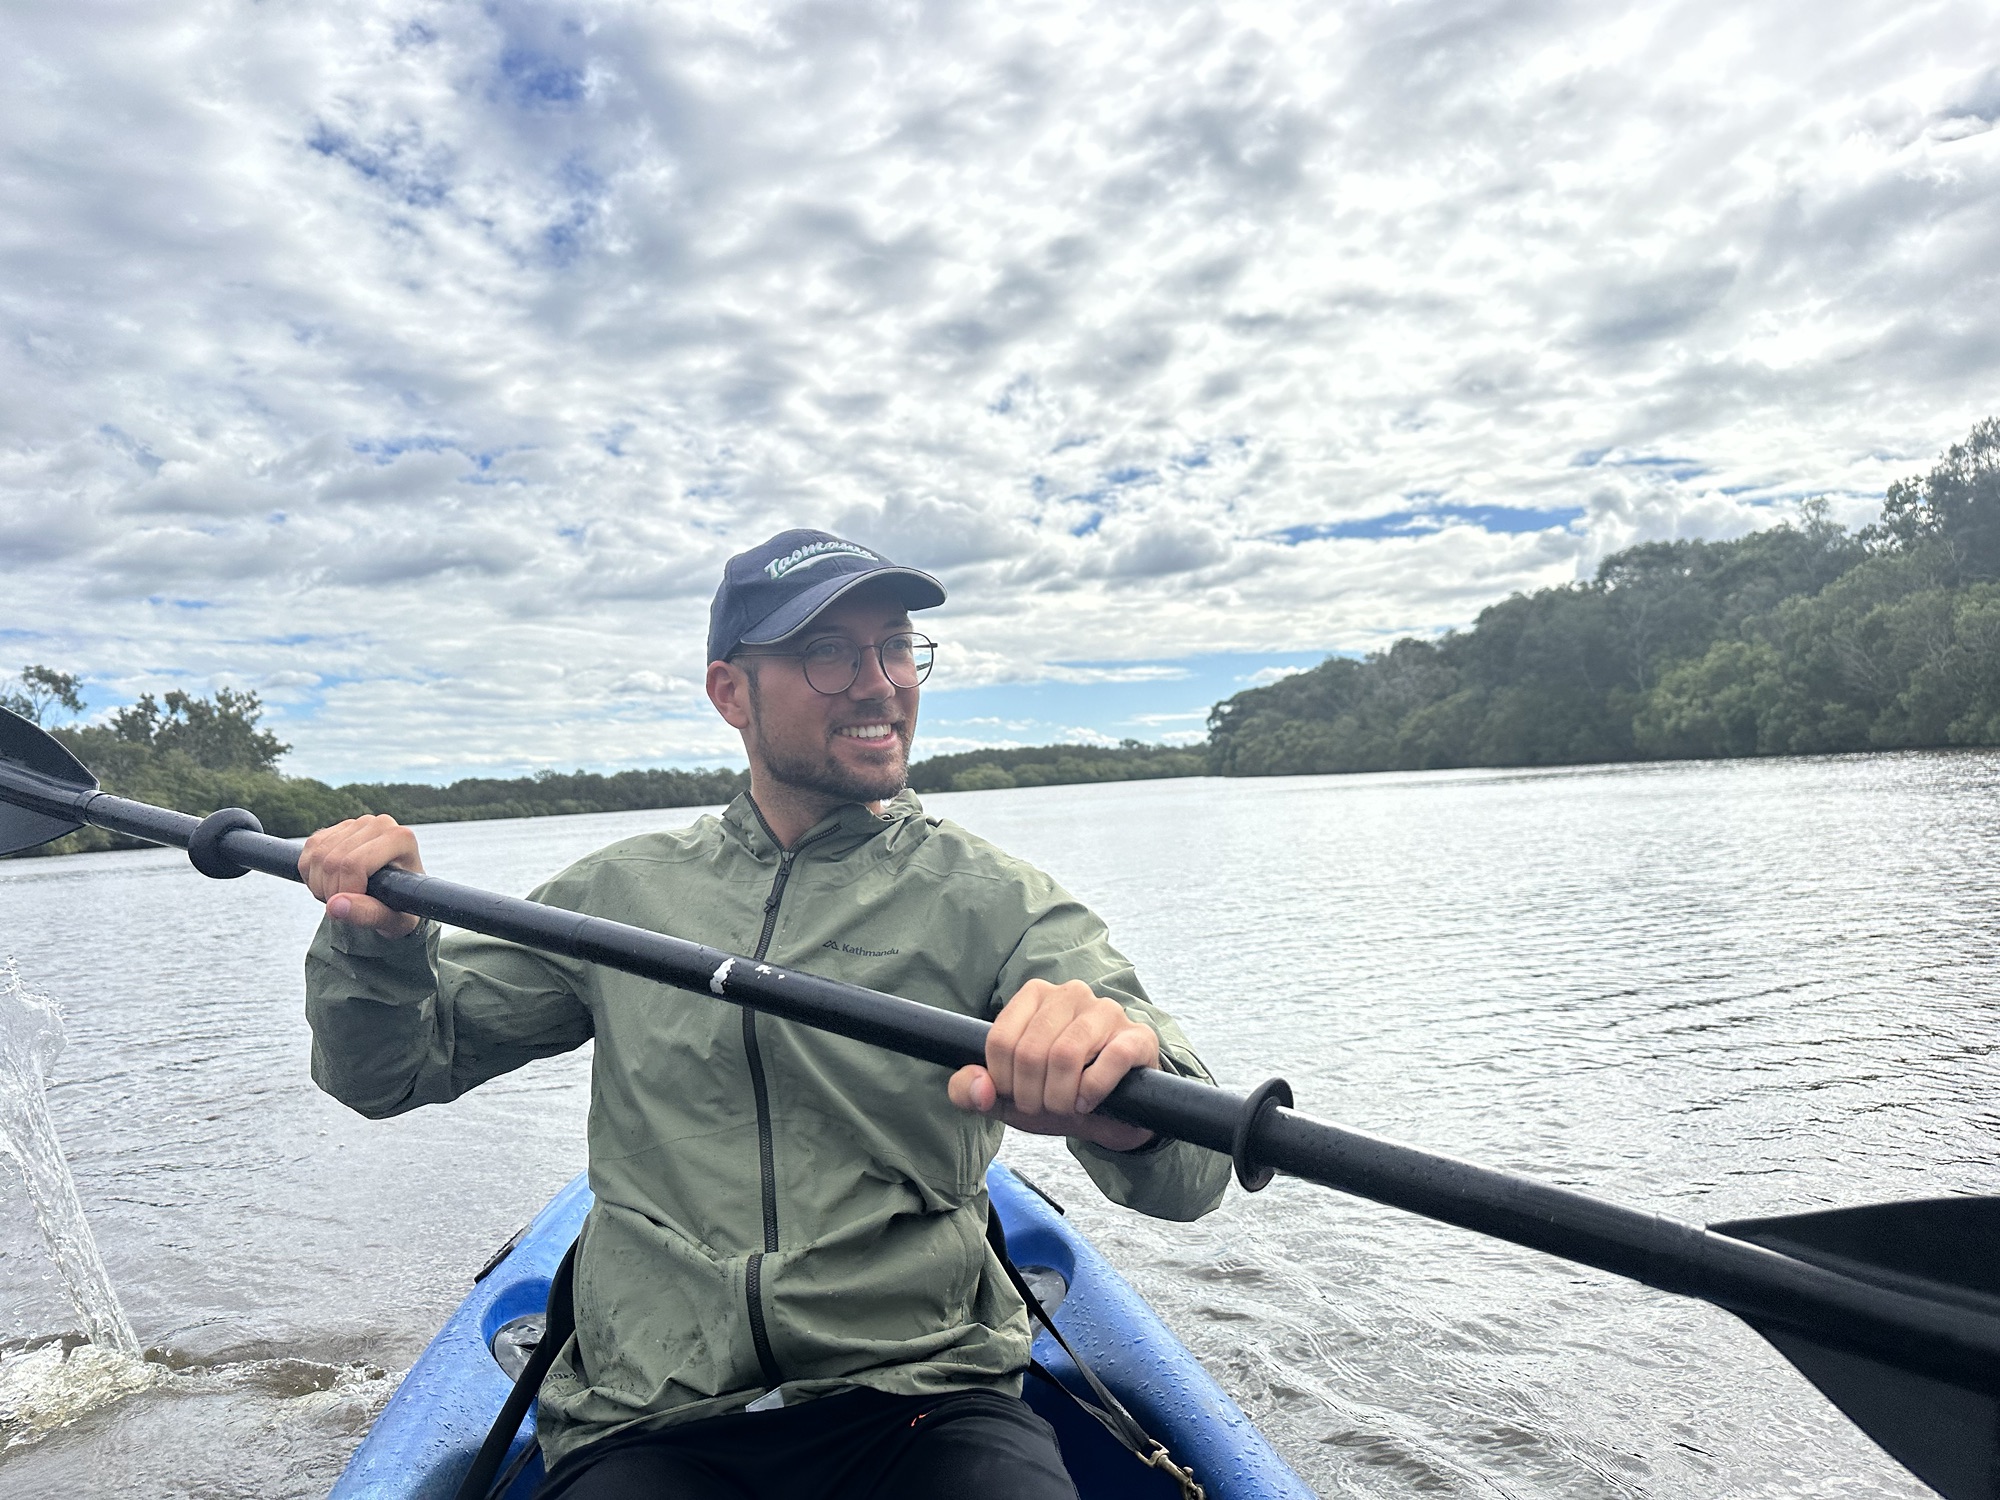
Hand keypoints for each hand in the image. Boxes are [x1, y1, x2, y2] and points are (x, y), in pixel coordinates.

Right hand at [298, 815, 425, 937]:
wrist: (394, 897)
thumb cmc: (398, 908)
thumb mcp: (390, 919)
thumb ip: (367, 914)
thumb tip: (334, 906)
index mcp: (400, 838)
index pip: (354, 864)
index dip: (345, 891)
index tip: (355, 909)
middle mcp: (379, 824)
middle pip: (333, 861)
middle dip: (331, 892)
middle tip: (347, 907)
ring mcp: (355, 824)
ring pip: (317, 857)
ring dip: (319, 886)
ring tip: (341, 898)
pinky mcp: (334, 830)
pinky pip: (308, 854)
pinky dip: (310, 877)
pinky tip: (330, 886)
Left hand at [947, 978, 1158, 1151]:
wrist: (1112, 1112)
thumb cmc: (1055, 1093)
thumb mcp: (1005, 1097)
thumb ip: (970, 1091)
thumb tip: (979, 1090)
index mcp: (1034, 996)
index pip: (1000, 1040)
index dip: (1003, 1082)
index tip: (1016, 1096)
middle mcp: (1070, 994)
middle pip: (1030, 1051)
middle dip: (1032, 1095)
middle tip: (1044, 1107)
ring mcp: (1107, 1011)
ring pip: (1066, 1054)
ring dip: (1060, 1097)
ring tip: (1066, 1107)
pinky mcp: (1138, 1036)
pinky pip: (1111, 1059)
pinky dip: (1093, 1090)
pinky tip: (1089, 1102)